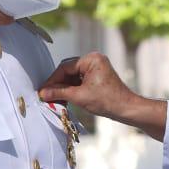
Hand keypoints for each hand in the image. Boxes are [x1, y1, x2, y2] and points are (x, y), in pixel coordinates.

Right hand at [38, 52, 168, 140]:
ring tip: (54, 99)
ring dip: (63, 88)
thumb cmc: (107, 101)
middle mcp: (93, 60)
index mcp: (91, 59)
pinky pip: (79, 81)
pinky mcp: (96, 77)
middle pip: (68, 71)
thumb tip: (42, 93)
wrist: (126, 109)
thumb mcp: (79, 96)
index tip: (43, 91)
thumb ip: (59, 93)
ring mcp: (95, 68)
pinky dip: (71, 89)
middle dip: (57, 84)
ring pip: (72, 77)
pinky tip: (64, 98)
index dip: (52, 80)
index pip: (65, 67)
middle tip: (46, 96)